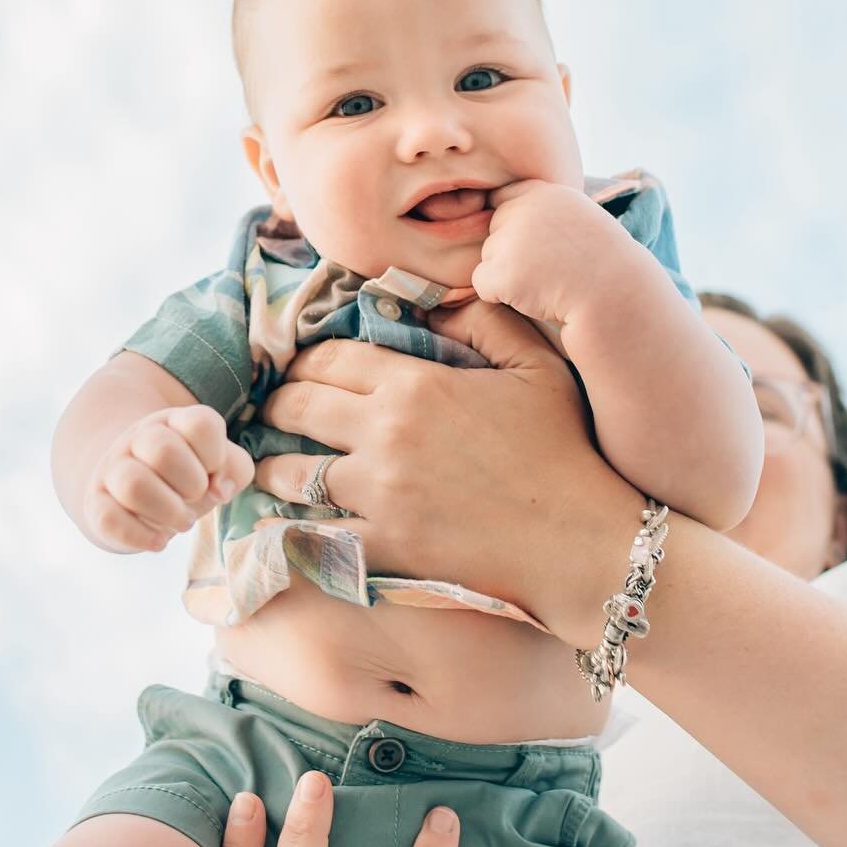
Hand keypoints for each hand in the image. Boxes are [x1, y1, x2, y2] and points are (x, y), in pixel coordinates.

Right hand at [84, 406, 253, 552]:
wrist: (133, 493)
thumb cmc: (185, 478)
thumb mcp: (217, 467)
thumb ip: (234, 469)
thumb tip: (220, 489)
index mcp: (174, 422)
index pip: (200, 423)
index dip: (216, 454)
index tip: (212, 471)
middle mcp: (139, 439)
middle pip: (163, 450)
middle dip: (192, 484)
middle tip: (195, 498)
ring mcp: (113, 468)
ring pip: (132, 484)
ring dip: (168, 511)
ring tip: (182, 522)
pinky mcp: (96, 502)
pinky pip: (109, 518)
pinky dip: (141, 536)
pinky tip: (159, 541)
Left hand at [253, 302, 643, 644]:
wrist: (581, 540)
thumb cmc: (566, 449)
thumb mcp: (536, 365)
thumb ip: (484, 320)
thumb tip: (437, 301)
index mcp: (416, 384)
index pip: (330, 358)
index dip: (305, 360)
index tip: (299, 368)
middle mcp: (385, 434)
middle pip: (298, 406)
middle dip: (278, 403)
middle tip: (272, 409)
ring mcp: (379, 493)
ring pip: (293, 472)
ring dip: (272, 466)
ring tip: (264, 467)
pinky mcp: (383, 546)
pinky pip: (313, 537)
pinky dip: (287, 531)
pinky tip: (276, 527)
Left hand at [472, 179, 650, 334]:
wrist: (615, 298)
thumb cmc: (604, 265)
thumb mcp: (583, 219)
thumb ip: (549, 212)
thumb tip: (512, 210)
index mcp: (546, 192)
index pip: (504, 196)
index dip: (513, 221)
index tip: (532, 242)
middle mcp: (523, 210)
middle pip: (493, 228)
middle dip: (510, 249)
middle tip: (546, 268)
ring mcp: (510, 241)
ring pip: (488, 257)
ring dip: (508, 274)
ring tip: (547, 282)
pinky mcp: (501, 272)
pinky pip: (482, 284)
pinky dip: (500, 295)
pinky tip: (533, 297)